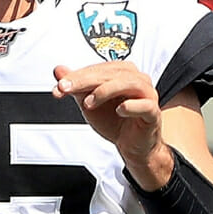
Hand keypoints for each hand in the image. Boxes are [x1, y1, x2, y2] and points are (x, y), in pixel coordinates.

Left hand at [52, 62, 171, 189]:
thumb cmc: (114, 121)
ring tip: (88, 103)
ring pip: (129, 83)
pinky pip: (145, 105)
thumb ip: (75, 86)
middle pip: (110, 73)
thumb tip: (59, 71)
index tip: (59, 86)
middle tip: (66, 88)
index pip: (97, 68)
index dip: (76, 76)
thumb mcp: (88, 102)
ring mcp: (147, 95)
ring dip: (105, 90)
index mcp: (121, 73)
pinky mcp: (153, 113)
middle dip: (85, 81)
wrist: (131, 146)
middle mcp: (136, 79)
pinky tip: (120, 109)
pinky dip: (132, 105)